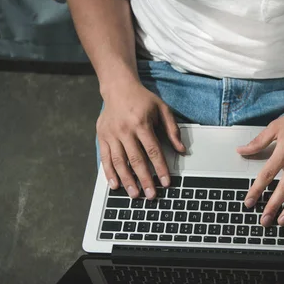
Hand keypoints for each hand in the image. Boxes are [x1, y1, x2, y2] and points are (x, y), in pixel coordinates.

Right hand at [97, 81, 185, 199]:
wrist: (118, 88)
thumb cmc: (142, 99)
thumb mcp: (162, 109)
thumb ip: (172, 130)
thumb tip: (181, 149)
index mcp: (141, 123)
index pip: (153, 151)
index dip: (160, 168)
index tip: (166, 182)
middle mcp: (125, 130)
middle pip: (136, 159)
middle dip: (144, 179)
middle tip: (150, 195)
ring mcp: (111, 134)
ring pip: (119, 162)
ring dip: (127, 180)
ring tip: (134, 194)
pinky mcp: (102, 137)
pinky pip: (105, 158)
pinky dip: (109, 173)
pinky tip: (115, 185)